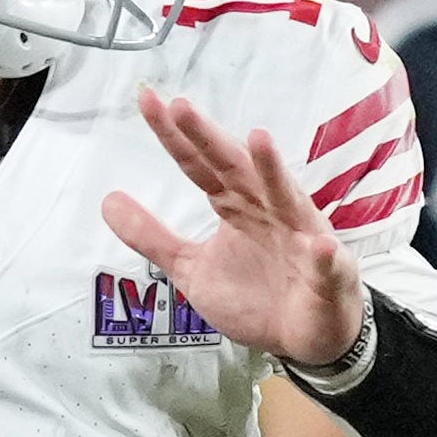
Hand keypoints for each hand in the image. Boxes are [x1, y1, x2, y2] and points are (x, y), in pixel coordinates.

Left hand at [99, 87, 366, 369]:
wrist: (305, 335)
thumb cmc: (256, 295)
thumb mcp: (191, 268)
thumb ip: (152, 236)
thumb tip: (107, 201)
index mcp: (234, 205)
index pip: (199, 164)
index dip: (174, 136)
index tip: (147, 100)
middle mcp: (267, 209)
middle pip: (235, 168)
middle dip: (209, 138)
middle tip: (180, 106)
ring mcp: (300, 237)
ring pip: (285, 199)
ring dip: (273, 170)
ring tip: (258, 140)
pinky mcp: (328, 273)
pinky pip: (326, 264)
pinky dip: (324, 256)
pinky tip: (320, 246)